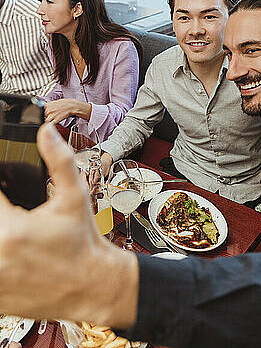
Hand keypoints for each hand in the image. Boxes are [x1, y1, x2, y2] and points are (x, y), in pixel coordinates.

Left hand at [0, 124, 138, 326]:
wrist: (94, 286)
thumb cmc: (83, 242)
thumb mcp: (75, 195)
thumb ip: (58, 160)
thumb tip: (47, 132)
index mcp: (13, 229)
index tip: (5, 189)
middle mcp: (0, 255)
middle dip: (1, 207)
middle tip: (12, 209)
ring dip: (0, 230)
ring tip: (14, 226)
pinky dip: (1, 254)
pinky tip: (14, 248)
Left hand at [45, 99, 90, 123]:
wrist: (71, 106)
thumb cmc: (64, 103)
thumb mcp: (54, 102)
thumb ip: (48, 106)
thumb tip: (43, 108)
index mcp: (47, 105)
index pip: (40, 111)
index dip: (43, 113)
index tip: (45, 113)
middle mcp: (48, 110)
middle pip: (43, 116)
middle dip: (46, 117)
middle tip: (52, 115)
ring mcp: (52, 115)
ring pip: (46, 121)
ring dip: (49, 121)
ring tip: (53, 119)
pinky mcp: (56, 120)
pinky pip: (50, 124)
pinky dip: (51, 124)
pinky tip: (54, 122)